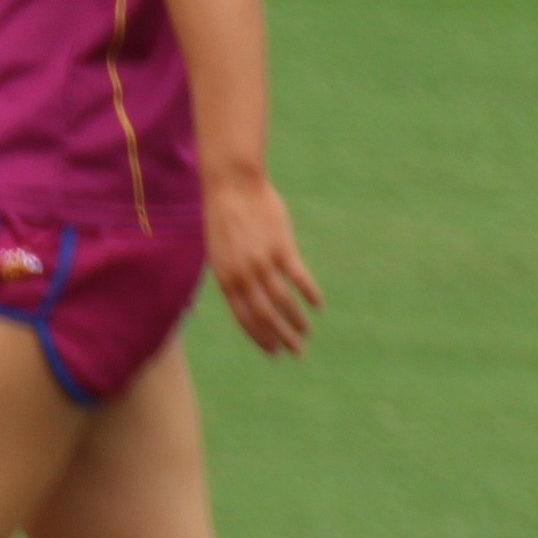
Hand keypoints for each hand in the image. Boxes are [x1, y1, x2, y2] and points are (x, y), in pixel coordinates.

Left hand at [205, 172, 322, 355]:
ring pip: (283, 301)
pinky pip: (298, 278)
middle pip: (265, 315)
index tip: (274, 352)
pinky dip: (309, 294)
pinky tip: (318, 305)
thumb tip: (245, 297)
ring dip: (296, 321)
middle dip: (281, 338)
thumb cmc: (225, 216)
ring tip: (307, 333)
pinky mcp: (281, 247)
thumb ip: (232, 275)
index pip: (244, 317)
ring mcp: (261, 261)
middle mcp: (242, 274)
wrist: (232, 185)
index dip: (260, 337)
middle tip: (297, 353)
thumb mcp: (220, 250)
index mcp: (225, 277)